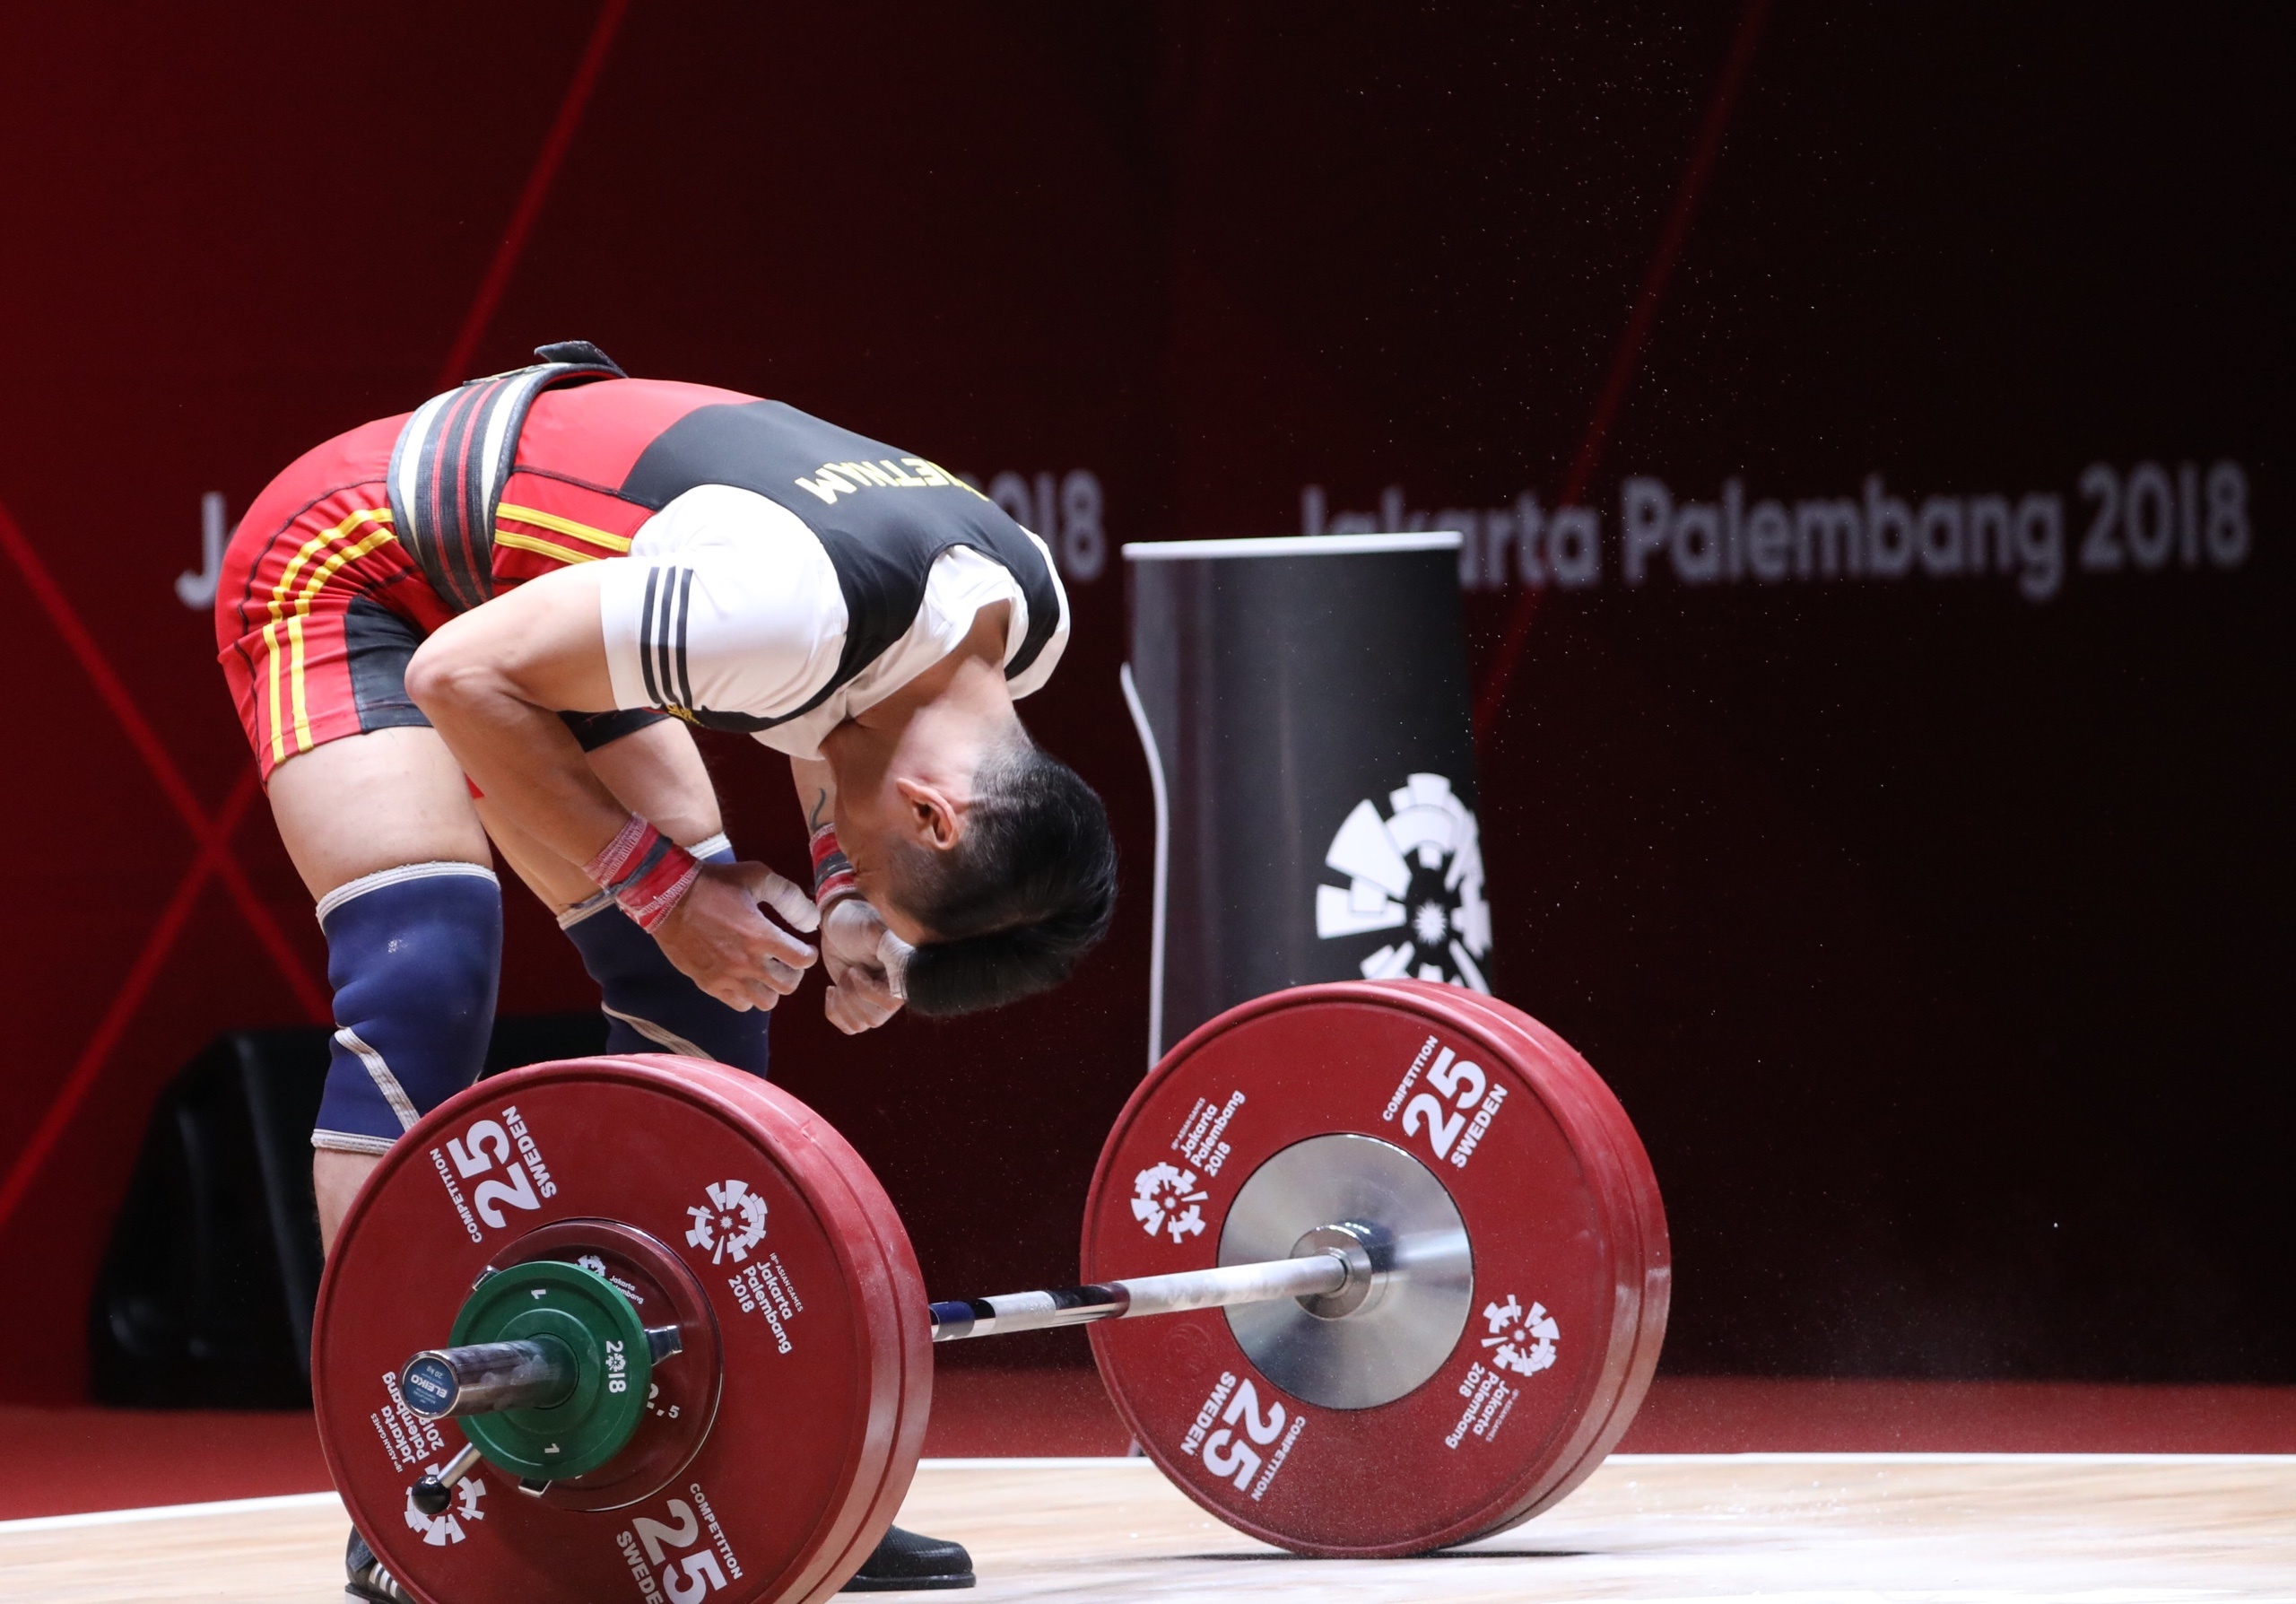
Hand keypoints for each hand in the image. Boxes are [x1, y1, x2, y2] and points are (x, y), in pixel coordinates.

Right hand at [653, 860, 818, 1011]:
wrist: (668, 897)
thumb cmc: (715, 883)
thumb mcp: (757, 877)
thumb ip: (789, 898)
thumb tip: (811, 922)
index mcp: (761, 935)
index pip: (802, 960)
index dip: (808, 954)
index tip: (804, 948)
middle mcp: (747, 962)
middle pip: (787, 986)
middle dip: (793, 973)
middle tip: (787, 961)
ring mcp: (727, 977)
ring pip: (766, 1001)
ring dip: (771, 987)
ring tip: (766, 972)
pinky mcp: (709, 984)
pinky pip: (740, 1004)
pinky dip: (748, 995)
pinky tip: (744, 978)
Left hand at [818, 896, 904, 1034]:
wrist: (837, 922)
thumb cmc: (855, 921)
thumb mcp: (872, 929)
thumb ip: (890, 948)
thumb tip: (905, 965)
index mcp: (902, 974)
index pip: (890, 1003)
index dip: (867, 991)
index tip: (855, 970)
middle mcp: (894, 991)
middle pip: (873, 1018)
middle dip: (851, 995)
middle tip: (848, 971)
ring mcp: (877, 1001)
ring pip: (860, 1025)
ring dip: (842, 1003)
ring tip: (843, 977)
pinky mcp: (860, 1005)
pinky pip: (849, 1027)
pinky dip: (834, 1012)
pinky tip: (832, 990)